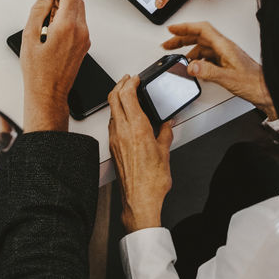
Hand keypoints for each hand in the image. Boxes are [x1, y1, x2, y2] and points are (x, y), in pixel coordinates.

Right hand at [20, 0, 88, 131]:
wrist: (49, 93)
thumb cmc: (38, 72)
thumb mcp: (29, 37)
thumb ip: (38, 11)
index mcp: (67, 27)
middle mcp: (80, 31)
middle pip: (77, 0)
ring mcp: (84, 39)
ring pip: (79, 11)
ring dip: (65, 6)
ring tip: (46, 15)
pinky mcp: (84, 46)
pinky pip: (79, 23)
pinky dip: (68, 18)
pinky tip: (53, 26)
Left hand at [108, 75, 172, 231]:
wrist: (140, 200)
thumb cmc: (152, 181)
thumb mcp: (165, 152)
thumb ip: (165, 133)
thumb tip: (167, 125)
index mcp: (137, 128)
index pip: (127, 94)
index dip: (130, 82)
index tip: (136, 78)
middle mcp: (122, 131)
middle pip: (114, 97)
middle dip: (120, 84)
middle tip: (128, 80)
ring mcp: (115, 139)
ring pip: (111, 110)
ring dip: (118, 98)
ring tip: (127, 95)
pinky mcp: (113, 148)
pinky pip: (112, 123)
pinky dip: (117, 113)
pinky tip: (125, 117)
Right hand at [162, 21, 273, 118]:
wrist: (266, 91)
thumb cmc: (253, 83)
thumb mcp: (227, 78)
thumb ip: (207, 71)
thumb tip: (191, 66)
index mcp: (224, 46)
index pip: (202, 29)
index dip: (186, 27)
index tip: (172, 29)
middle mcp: (225, 48)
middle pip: (200, 37)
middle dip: (182, 38)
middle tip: (168, 43)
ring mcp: (226, 55)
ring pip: (203, 47)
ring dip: (189, 49)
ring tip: (177, 56)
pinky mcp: (227, 63)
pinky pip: (208, 57)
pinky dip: (197, 60)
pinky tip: (194, 67)